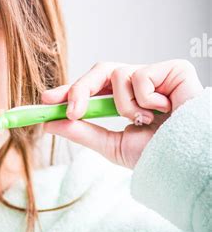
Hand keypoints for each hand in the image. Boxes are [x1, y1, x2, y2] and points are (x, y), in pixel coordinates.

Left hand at [41, 60, 203, 169]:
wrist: (188, 162)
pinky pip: (141, 75)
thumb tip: (49, 123)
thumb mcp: (112, 146)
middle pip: (100, 71)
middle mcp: (140, 85)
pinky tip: (164, 111)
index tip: (45, 101)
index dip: (69, 91)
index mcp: (127, 101)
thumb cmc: (159, 156)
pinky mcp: (174, 69)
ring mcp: (157, 75)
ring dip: (124, 105)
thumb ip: (82, 132)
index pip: (94, 89)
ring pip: (118, 73)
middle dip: (80, 89)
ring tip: (144, 121)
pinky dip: (146, 100)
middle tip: (70, 110)